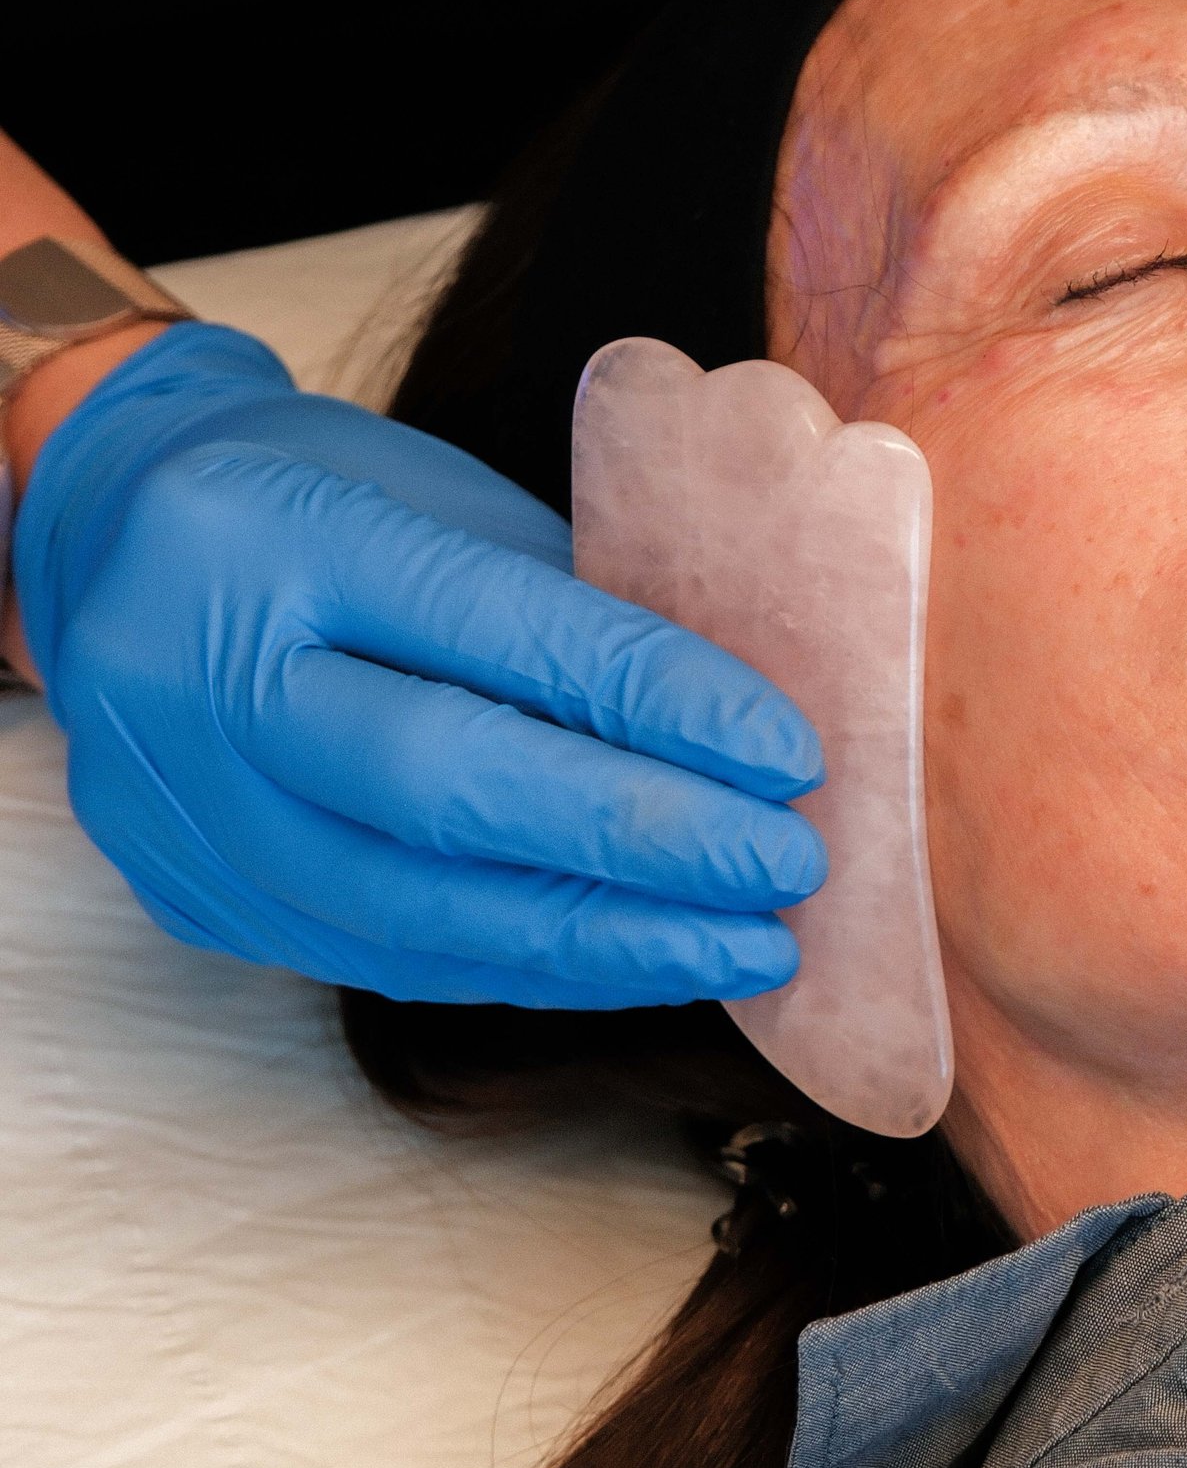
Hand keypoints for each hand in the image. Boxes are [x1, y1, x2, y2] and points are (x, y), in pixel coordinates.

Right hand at [9, 325, 827, 1007]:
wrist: (115, 539)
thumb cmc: (317, 501)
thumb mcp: (436, 502)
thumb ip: (566, 609)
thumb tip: (741, 734)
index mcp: (274, 531)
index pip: (493, 632)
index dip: (656, 703)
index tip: (791, 756)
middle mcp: (198, 670)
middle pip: (441, 785)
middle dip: (640, 839)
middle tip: (787, 869)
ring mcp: (176, 798)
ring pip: (411, 908)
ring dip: (604, 940)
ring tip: (746, 946)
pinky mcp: (187, 893)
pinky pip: (383, 957)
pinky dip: (529, 966)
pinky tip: (641, 960)